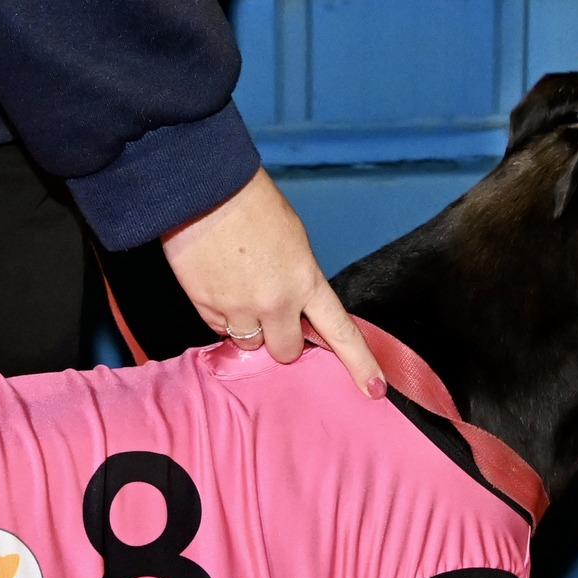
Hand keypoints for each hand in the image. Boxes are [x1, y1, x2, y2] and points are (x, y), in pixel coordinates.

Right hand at [160, 168, 384, 396]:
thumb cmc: (252, 206)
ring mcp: (239, 308)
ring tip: (239, 290)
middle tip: (271, 313)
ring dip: (249, 328)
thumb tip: (294, 306)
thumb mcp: (294, 241)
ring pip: (250, 344)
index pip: (341, 332)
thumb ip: (300, 280)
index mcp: (307, 281)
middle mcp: (276, 303)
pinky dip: (222, 317)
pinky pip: (218, 329)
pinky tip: (219, 286)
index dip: (360, 363)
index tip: (375, 389)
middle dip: (281, 338)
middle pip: (286, 352)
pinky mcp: (205, 306)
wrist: (203, 188)